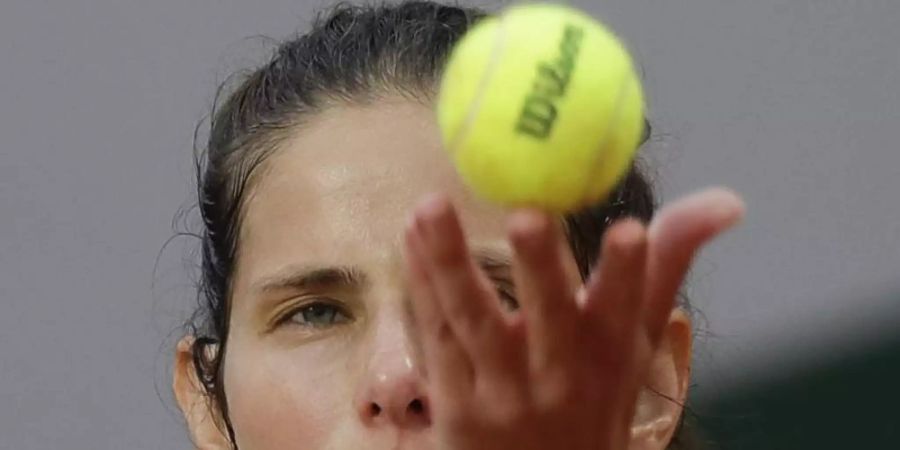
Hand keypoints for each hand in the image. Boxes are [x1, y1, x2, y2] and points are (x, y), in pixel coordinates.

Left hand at [404, 188, 744, 449]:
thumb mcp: (635, 340)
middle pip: (549, 315)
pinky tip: (410, 236)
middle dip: (541, 267)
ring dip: (449, 264)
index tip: (630, 228)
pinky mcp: (455, 403)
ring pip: (474, 321)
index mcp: (610, 354)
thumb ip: (668, 262)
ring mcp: (503, 392)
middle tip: (528, 214)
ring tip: (429, 208)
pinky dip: (421, 284)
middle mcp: (560, 375)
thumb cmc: (594, 395)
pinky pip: (437, 335)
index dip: (630, 272)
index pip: (625, 308)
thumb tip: (727, 201)